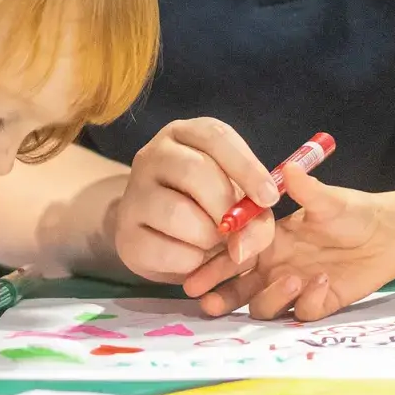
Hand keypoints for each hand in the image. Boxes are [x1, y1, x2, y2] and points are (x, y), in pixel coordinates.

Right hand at [112, 118, 279, 285]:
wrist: (156, 231)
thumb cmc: (206, 206)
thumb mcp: (236, 200)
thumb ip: (255, 215)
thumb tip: (244, 243)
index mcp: (186, 134)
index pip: (216, 136)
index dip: (246, 167)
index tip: (270, 198)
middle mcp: (154, 155)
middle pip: (194, 171)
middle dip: (226, 207)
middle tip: (239, 229)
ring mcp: (134, 192)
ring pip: (176, 212)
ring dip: (207, 236)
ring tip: (214, 243)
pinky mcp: (125, 233)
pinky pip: (162, 248)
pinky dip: (189, 260)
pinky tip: (194, 258)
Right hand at [185, 163, 394, 319]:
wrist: (386, 234)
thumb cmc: (350, 212)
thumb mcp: (327, 199)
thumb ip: (307, 189)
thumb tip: (289, 169)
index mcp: (268, 242)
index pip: (232, 256)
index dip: (212, 266)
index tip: (195, 273)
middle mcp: (274, 268)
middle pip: (238, 291)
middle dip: (222, 298)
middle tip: (209, 302)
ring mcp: (294, 289)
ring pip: (265, 308)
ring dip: (272, 297)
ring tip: (293, 279)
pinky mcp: (318, 304)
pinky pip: (302, 313)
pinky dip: (308, 302)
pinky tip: (322, 282)